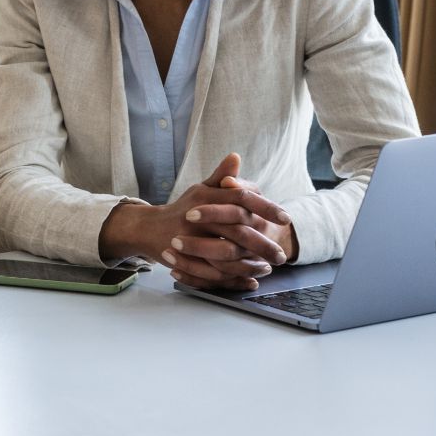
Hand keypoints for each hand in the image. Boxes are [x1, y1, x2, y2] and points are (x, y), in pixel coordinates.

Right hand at [100, 154, 289, 290]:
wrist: (149, 229)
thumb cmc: (182, 209)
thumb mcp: (201, 190)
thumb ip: (220, 176)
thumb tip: (235, 157)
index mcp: (205, 197)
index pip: (240, 197)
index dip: (265, 207)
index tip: (286, 218)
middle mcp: (197, 217)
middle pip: (237, 231)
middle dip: (262, 244)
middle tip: (281, 255)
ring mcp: (189, 239)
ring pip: (227, 254)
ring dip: (250, 264)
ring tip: (267, 268)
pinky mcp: (185, 259)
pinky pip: (215, 272)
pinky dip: (235, 278)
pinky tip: (250, 279)